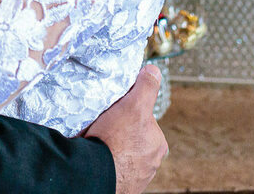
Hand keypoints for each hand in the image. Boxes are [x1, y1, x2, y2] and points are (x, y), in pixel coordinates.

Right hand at [83, 64, 166, 193]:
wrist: (94, 174)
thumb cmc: (115, 140)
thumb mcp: (133, 105)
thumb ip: (146, 88)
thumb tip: (154, 71)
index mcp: (159, 145)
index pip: (145, 122)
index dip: (129, 114)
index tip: (114, 115)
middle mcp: (152, 164)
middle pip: (135, 139)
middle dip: (122, 134)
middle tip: (104, 129)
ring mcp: (137, 177)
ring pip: (124, 155)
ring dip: (114, 150)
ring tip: (99, 144)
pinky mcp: (122, 186)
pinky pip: (115, 169)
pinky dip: (108, 163)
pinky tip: (98, 157)